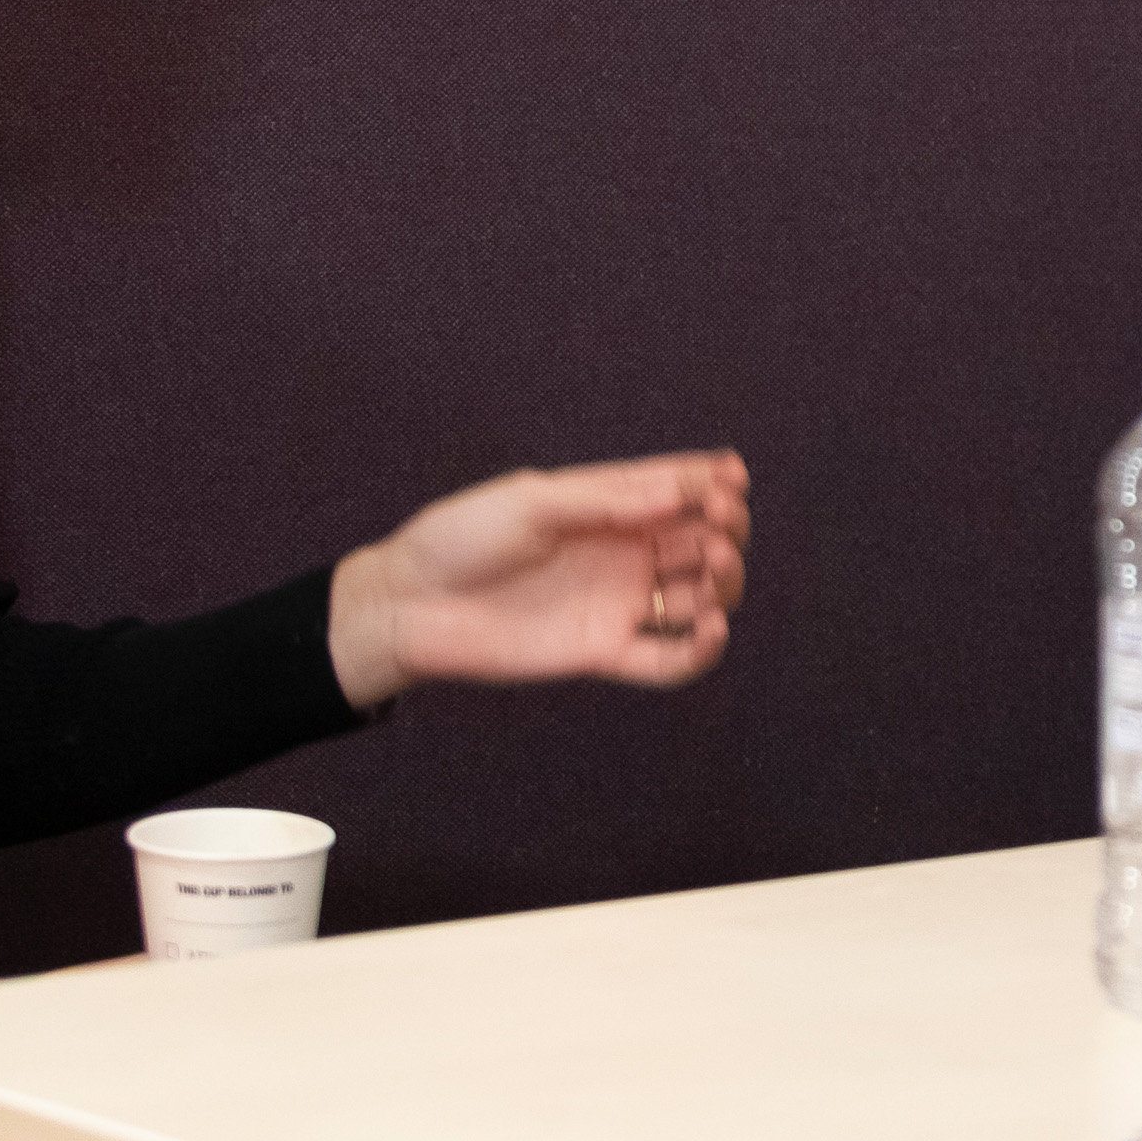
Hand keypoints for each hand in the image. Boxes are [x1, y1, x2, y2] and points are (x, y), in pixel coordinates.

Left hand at [325, 449, 749, 708]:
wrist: (409, 606)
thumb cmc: (460, 539)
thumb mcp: (532, 501)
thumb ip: (608, 499)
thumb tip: (681, 492)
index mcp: (608, 504)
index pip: (682, 488)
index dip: (716, 483)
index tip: (732, 481)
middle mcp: (623, 551)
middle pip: (703, 540)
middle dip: (726, 532)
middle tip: (720, 531)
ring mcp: (617, 602)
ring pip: (700, 596)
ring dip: (724, 584)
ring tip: (712, 575)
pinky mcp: (604, 651)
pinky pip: (667, 660)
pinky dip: (700, 651)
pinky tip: (709, 631)